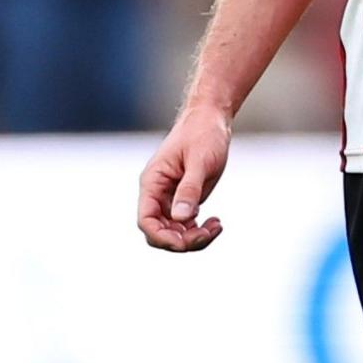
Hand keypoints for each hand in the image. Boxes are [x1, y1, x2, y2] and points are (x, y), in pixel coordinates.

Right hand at [136, 107, 232, 251]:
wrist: (211, 120)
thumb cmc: (203, 134)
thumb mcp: (199, 161)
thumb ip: (189, 190)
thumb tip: (180, 218)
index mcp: (153, 182)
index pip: (146, 220)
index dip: (161, 237)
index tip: (184, 242)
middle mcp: (157, 194)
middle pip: (159, 232)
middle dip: (182, 240)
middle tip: (207, 232)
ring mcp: (170, 199)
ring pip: (174, 232)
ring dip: (194, 238)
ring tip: (216, 227)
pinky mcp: (184, 200)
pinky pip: (186, 226)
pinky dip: (200, 230)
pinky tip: (216, 223)